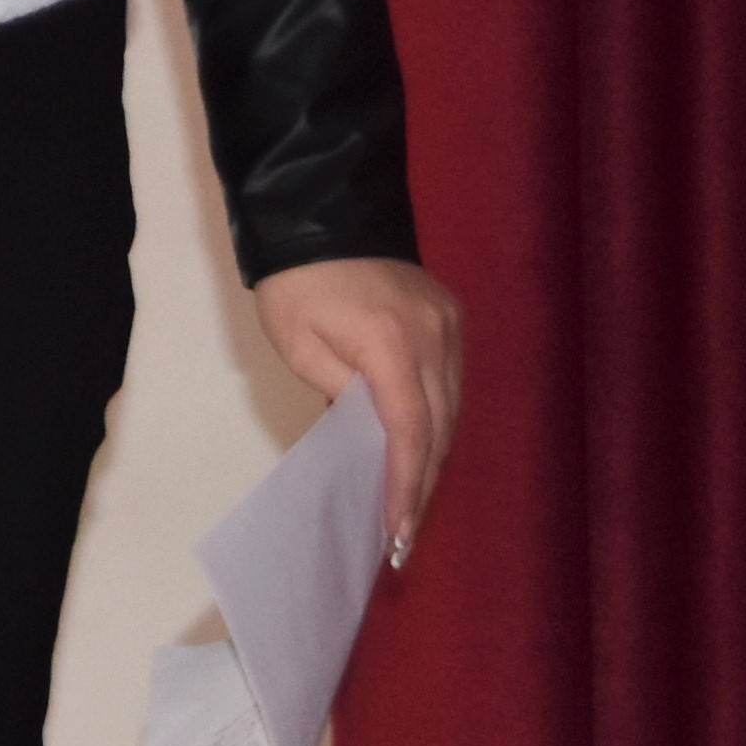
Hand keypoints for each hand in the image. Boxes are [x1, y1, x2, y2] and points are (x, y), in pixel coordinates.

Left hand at [249, 255, 465, 561]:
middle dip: (421, 483)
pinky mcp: (450, 317)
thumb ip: (340, 395)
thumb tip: (366, 437)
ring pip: (451, 410)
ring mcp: (449, 325)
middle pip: (438, 428)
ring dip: (431, 456)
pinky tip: (419, 450)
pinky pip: (449, 384)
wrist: (319, 208)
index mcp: (393, 344)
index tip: (399, 532)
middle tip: (404, 536)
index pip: (410, 432)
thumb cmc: (295, 281)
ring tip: (409, 504)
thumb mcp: (300, 346)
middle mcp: (435, 337)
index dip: (406, 485)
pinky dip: (435, 421)